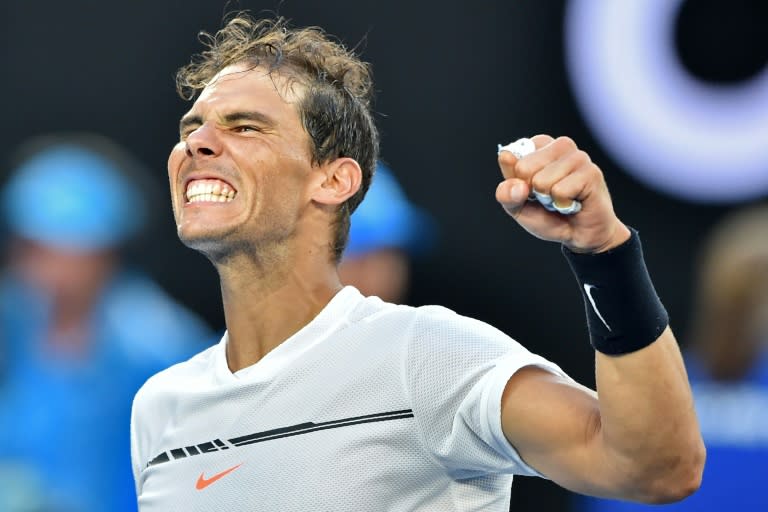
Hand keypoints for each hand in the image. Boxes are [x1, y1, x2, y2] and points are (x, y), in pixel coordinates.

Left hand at [495, 135, 629, 252]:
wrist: (579, 235)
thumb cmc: (548, 215)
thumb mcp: (517, 207)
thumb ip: (506, 194)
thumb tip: (518, 186)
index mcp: (540, 145)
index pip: (508, 156)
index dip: (515, 182)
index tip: (530, 189)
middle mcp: (560, 145)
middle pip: (523, 167)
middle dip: (531, 191)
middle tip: (548, 196)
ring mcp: (578, 157)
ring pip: (541, 180)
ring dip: (548, 199)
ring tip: (562, 199)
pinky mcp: (591, 172)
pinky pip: (560, 191)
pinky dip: (562, 204)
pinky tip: (574, 202)